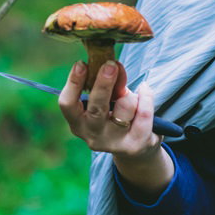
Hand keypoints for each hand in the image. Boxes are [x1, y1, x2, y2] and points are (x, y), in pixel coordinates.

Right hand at [58, 60, 173, 196]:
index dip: (73, 83)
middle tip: (111, 65)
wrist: (137, 150)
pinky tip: (145, 89)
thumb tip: (114, 67)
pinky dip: (146, 97)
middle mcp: (92, 135)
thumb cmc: (116, 117)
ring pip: (125, 106)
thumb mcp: (108, 101)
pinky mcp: (135, 145)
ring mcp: (114, 142)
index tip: (81, 64)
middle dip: (104, 84)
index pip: (68, 104)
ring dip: (131, 94)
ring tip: (131, 98)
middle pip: (96, 107)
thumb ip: (110, 85)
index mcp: (78, 123)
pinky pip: (143, 113)